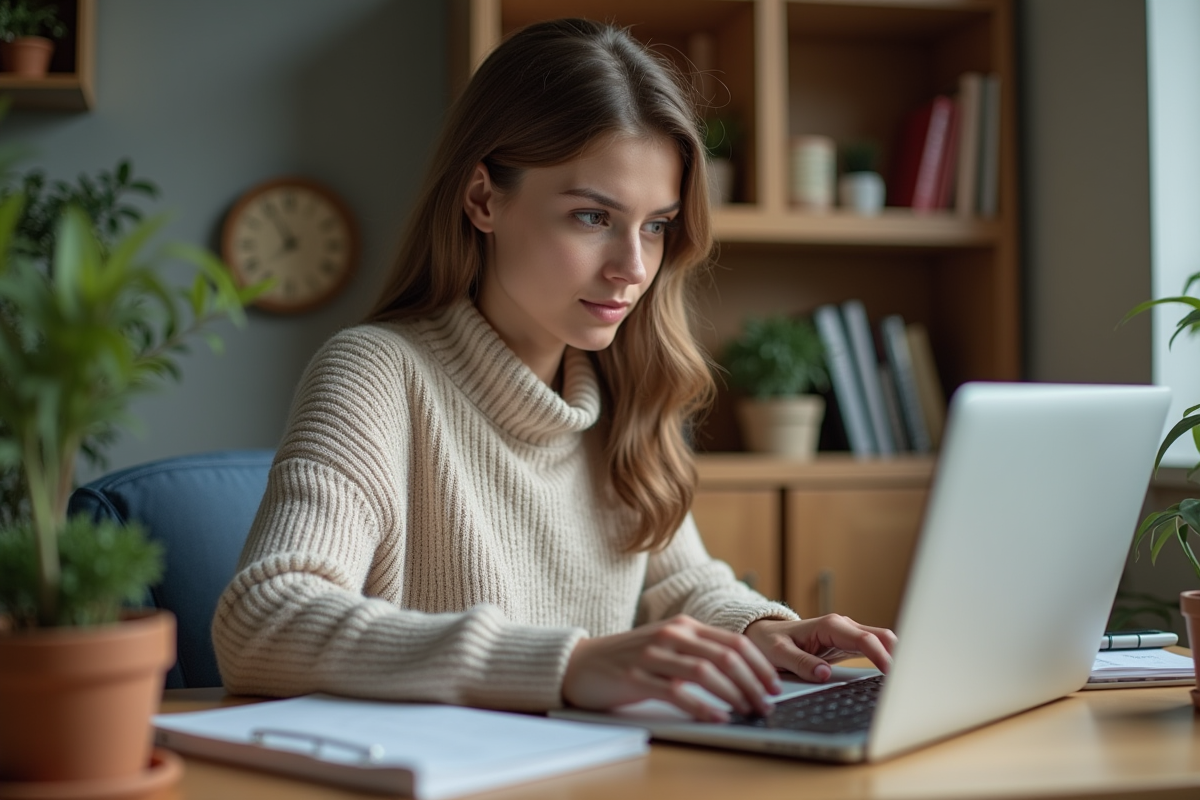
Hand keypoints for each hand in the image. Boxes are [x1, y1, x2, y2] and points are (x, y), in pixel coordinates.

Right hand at [562, 615, 780, 721]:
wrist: (580, 663)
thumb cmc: (629, 659)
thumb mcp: (668, 647)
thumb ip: (698, 653)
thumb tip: (742, 676)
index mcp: (684, 625)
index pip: (734, 642)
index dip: (759, 665)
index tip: (774, 687)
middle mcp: (671, 634)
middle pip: (726, 656)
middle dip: (753, 682)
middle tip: (766, 704)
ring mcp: (653, 653)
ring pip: (705, 671)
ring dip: (733, 694)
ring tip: (748, 711)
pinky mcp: (636, 676)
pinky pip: (676, 692)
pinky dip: (702, 707)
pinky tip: (717, 718)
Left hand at [744, 615, 895, 682]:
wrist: (762, 634)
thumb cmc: (768, 642)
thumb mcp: (778, 653)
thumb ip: (800, 663)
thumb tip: (824, 674)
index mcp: (829, 626)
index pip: (865, 640)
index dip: (881, 656)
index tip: (892, 673)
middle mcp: (842, 627)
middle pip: (882, 637)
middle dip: (899, 654)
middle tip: (909, 679)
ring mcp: (847, 635)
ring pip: (882, 642)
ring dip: (896, 657)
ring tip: (907, 681)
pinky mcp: (848, 645)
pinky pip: (874, 650)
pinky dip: (886, 660)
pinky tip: (893, 677)